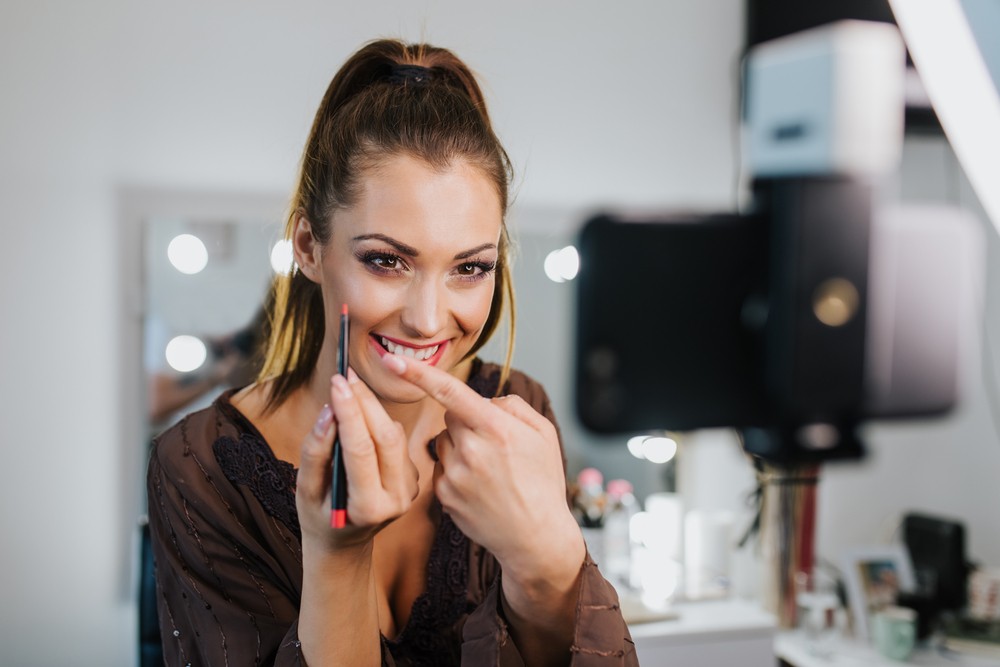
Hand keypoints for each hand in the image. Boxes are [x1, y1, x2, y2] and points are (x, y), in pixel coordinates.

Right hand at [296, 370, 419, 550]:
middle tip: (344, 376)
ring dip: (372, 406)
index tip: (337, 382)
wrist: (344, 540)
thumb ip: (316, 452)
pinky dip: (378, 421)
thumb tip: (329, 412)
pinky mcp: (413, 476)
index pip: (362, 449)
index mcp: (369, 507)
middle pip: (386, 436)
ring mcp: (410, 487)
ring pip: (395, 434)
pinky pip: (398, 440)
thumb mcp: (306, 490)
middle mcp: (397, 498)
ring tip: (348, 388)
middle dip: (365, 401)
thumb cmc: (319, 516)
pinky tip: (360, 413)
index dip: (349, 412)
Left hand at [379, 354, 582, 583]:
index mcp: (496, 429)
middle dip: (467, 422)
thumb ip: (513, 405)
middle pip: (451, 417)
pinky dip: (457, 471)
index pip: (450, 392)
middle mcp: (471, 450)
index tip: (392, 360)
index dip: (418, 373)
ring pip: (444, 442)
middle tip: (495, 446)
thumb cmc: (543, 482)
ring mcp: (454, 474)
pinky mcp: (444, 495)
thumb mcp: (544, 434)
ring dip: (460, 448)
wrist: (536, 537)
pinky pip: (442, 467)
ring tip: (490, 472)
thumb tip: (484, 400)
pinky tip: (480, 488)